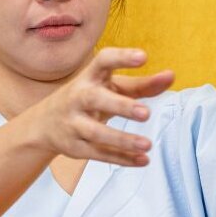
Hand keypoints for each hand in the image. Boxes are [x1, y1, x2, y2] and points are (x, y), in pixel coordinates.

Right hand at [20, 47, 173, 165]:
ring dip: (122, 140)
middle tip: (146, 113)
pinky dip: (121, 159)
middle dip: (120, 106)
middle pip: (96, 99)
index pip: (103, 61)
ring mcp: (73, 123)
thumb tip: (171, 76)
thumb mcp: (111, 87)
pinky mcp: (75, 147)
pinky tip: (142, 160)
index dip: (122, 58)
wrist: (44, 124)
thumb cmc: (87, 98)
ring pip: (96, 133)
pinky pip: (99, 154)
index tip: (143, 56)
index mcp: (90, 77)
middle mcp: (78, 97)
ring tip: (147, 144)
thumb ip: (142, 84)